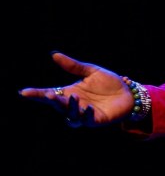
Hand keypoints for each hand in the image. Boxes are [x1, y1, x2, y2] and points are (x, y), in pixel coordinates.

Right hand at [19, 51, 135, 127]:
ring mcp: (85, 114)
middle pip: (58, 106)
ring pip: (71, 116)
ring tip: (74, 97)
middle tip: (50, 94)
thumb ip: (73, 66)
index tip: (23, 92)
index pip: (50, 94)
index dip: (37, 94)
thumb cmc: (109, 83)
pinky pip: (88, 120)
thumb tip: (54, 55)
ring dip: (70, 108)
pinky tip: (88, 108)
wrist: (129, 92)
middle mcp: (75, 105)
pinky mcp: (97, 120)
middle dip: (53, 101)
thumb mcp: (91, 71)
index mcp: (70, 93)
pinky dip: (87, 115)